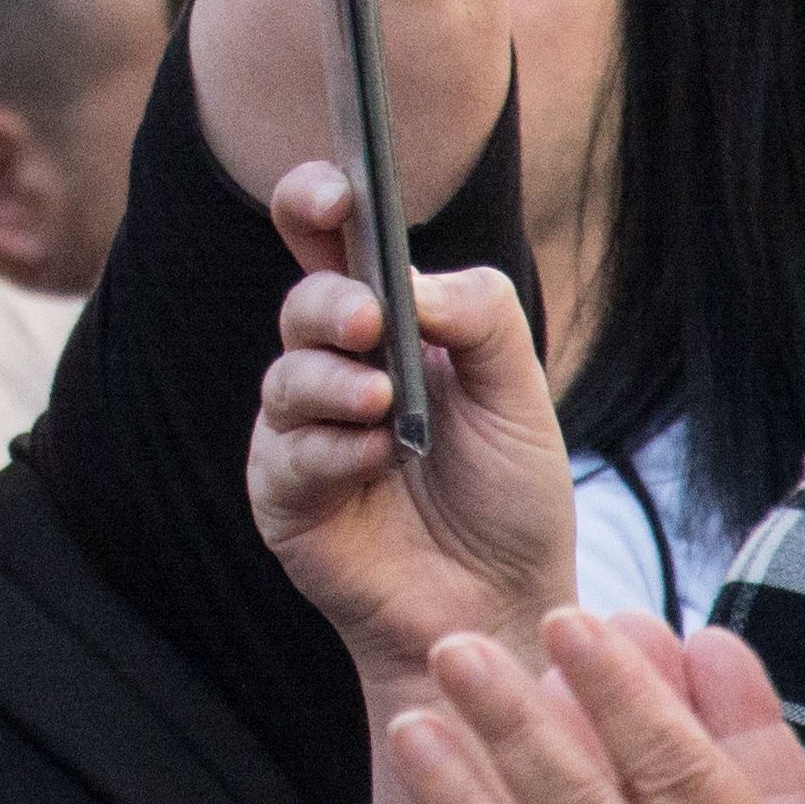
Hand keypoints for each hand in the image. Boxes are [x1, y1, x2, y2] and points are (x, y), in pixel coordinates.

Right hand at [247, 158, 572, 680]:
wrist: (503, 610)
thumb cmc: (511, 504)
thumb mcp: (521, 399)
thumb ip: (480, 319)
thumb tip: (409, 284)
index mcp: (391, 330)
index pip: (332, 244)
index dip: (318, 204)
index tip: (336, 193)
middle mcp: (337, 371)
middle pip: (304, 303)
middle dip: (329, 302)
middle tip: (368, 321)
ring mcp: (304, 434)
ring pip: (286, 375)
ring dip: (331, 380)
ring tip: (382, 404)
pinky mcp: (284, 497)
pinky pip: (286, 454)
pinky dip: (332, 449)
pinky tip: (376, 462)